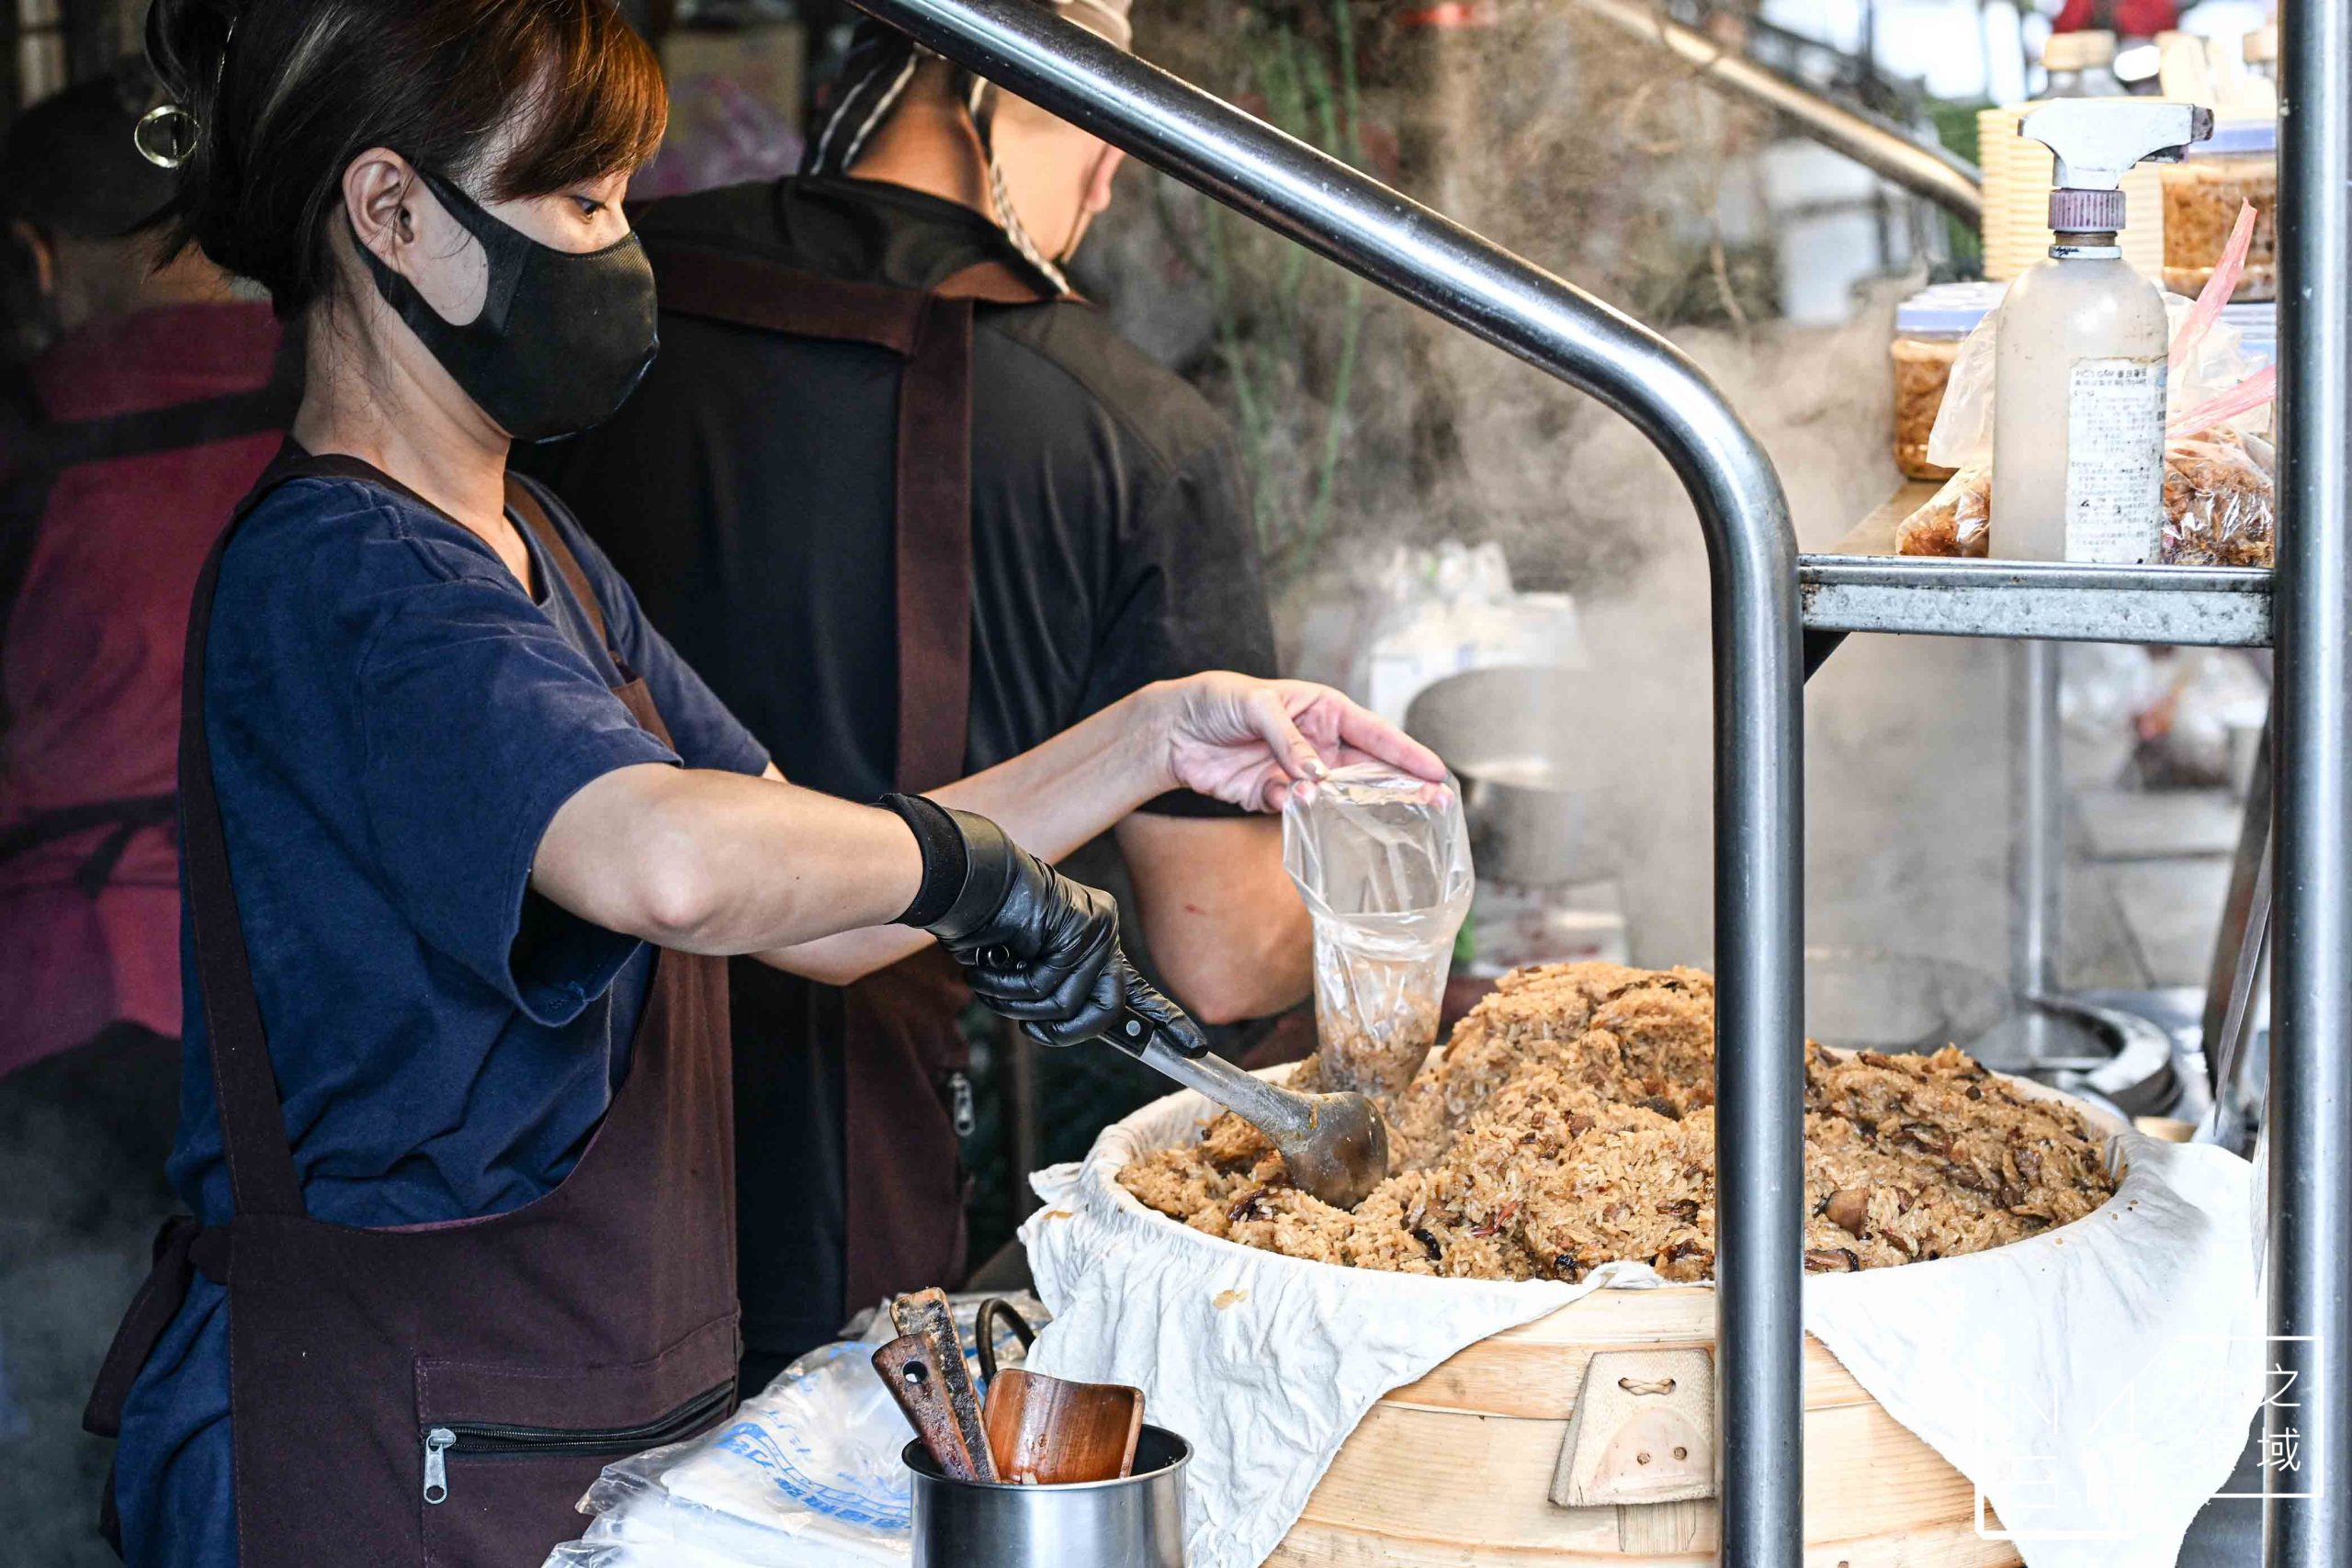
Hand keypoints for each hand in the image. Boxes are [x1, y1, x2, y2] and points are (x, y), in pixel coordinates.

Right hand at [926, 809, 1205, 1050]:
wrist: (968, 881)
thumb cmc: (989, 926)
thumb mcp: (1028, 969)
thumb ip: (1056, 994)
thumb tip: (1063, 1026)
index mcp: (1095, 946)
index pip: (1140, 991)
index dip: (1167, 1020)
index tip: (1195, 1047)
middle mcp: (1103, 934)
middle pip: (1106, 1010)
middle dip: (1062, 1031)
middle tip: (1030, 1027)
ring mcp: (1096, 927)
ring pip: (1069, 1002)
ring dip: (1019, 1004)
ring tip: (991, 980)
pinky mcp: (1081, 924)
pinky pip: (1047, 984)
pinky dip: (1009, 985)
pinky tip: (991, 964)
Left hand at [1151, 673, 1446, 812]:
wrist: (1172, 729)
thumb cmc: (1218, 699)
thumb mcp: (1256, 704)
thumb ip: (1288, 738)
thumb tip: (1316, 774)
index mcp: (1323, 709)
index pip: (1374, 732)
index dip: (1406, 752)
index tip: (1436, 770)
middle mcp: (1317, 742)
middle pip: (1367, 768)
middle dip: (1399, 785)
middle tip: (1434, 803)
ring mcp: (1297, 772)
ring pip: (1336, 794)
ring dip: (1347, 803)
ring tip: (1371, 814)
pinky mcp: (1272, 796)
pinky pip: (1296, 809)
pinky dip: (1297, 808)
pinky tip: (1288, 797)